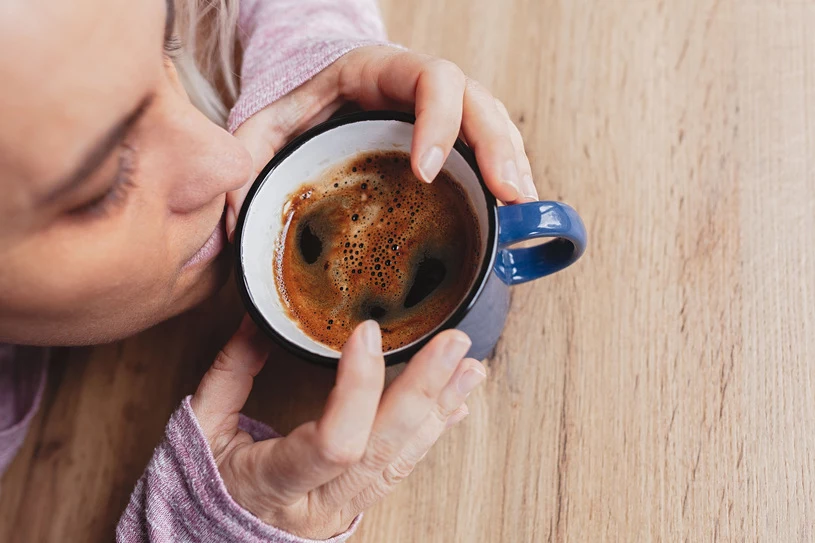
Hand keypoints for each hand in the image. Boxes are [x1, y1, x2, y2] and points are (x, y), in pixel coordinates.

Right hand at [190, 316, 486, 538]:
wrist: (206, 540)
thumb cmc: (201, 486)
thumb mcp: (202, 428)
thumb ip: (232, 372)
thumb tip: (262, 319)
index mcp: (275, 484)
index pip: (334, 441)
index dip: (357, 387)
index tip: (366, 333)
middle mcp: (320, 503)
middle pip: (384, 449)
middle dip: (423, 391)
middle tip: (453, 344)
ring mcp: (343, 508)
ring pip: (402, 459)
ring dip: (440, 408)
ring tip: (469, 368)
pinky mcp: (356, 502)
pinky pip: (401, 467)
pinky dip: (430, 432)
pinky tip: (455, 404)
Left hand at [228, 45, 538, 239]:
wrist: (307, 87)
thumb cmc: (291, 101)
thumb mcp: (261, 123)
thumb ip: (248, 156)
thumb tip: (232, 218)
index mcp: (378, 71)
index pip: (429, 79)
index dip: (438, 121)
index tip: (427, 172)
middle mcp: (418, 86)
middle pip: (478, 101)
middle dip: (497, 148)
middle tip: (509, 196)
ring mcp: (438, 111)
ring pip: (492, 122)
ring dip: (512, 164)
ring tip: (523, 209)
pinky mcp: (446, 137)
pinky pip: (486, 147)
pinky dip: (503, 174)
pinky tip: (513, 210)